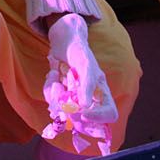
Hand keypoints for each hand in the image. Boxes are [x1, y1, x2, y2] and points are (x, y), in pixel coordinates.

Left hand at [41, 13, 116, 155]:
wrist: (62, 39)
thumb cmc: (78, 49)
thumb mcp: (85, 64)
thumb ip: (87, 83)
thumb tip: (84, 105)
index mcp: (102, 91)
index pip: (110, 114)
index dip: (98, 118)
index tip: (82, 113)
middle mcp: (90, 98)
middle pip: (84, 120)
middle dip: (70, 111)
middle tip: (63, 99)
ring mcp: (75, 98)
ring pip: (65, 112)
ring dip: (56, 96)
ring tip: (55, 79)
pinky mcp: (61, 95)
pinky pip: (53, 102)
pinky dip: (49, 88)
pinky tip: (52, 74)